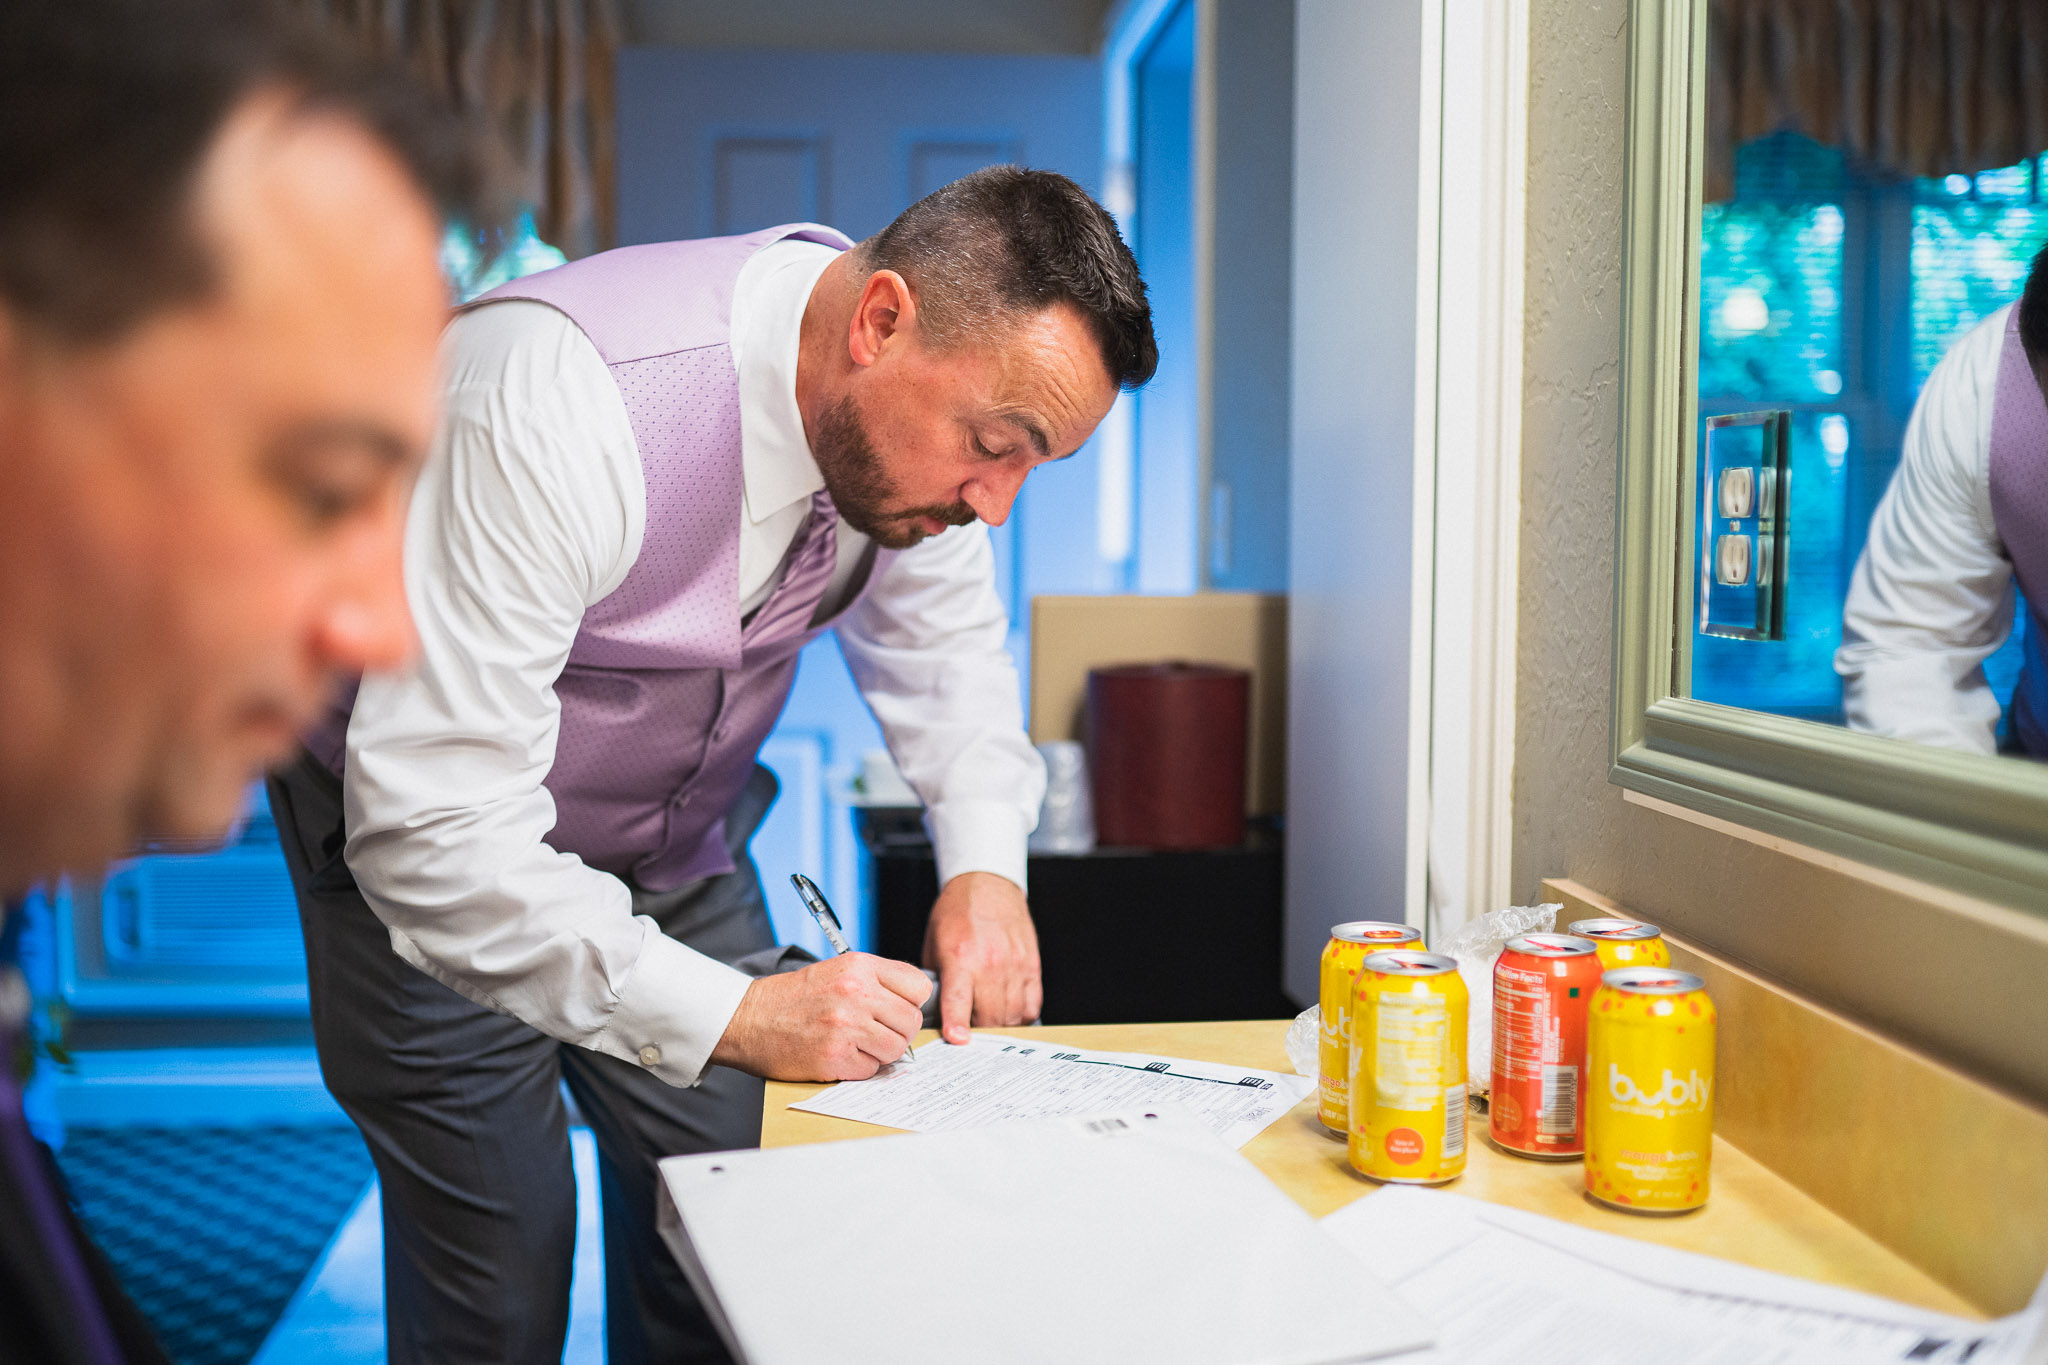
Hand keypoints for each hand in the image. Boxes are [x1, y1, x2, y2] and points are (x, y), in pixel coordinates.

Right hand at [709, 953, 930, 1081]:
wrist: (747, 1019)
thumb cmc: (792, 998)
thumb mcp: (837, 971)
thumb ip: (876, 982)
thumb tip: (911, 1007)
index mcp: (860, 966)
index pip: (919, 986)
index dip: (910, 1003)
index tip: (893, 1010)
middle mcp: (856, 992)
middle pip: (911, 1021)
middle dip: (897, 1032)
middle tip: (873, 1033)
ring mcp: (846, 1024)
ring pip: (896, 1048)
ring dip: (880, 1053)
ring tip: (854, 1044)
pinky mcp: (835, 1056)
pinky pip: (871, 1069)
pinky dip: (858, 1068)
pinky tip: (838, 1055)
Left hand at [923, 871, 1040, 1044]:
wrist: (987, 884)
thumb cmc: (956, 913)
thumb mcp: (933, 944)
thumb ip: (936, 980)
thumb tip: (933, 1014)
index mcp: (960, 957)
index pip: (959, 1000)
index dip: (958, 1024)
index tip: (958, 1040)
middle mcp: (990, 963)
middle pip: (990, 1017)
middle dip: (978, 1032)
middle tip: (969, 1032)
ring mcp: (1015, 965)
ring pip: (1013, 1015)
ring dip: (1000, 1026)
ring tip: (988, 1021)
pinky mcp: (1031, 965)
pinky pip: (1031, 1005)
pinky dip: (1021, 1015)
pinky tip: (1008, 1011)